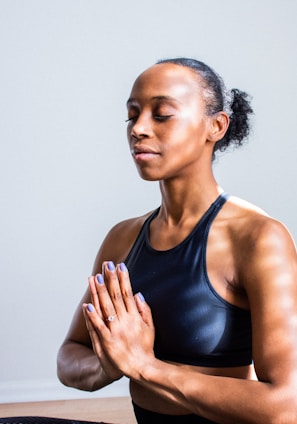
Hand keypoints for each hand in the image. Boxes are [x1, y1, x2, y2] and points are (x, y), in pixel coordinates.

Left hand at [83, 261, 154, 378]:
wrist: (141, 368)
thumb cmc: (145, 348)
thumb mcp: (150, 327)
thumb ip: (145, 310)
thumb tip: (138, 294)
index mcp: (135, 316)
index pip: (127, 293)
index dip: (123, 278)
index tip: (119, 265)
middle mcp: (125, 321)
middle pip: (115, 296)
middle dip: (110, 279)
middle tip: (106, 265)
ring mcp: (115, 331)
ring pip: (105, 308)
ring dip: (99, 292)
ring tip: (95, 277)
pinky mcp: (106, 342)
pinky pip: (98, 327)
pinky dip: (92, 316)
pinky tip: (87, 304)